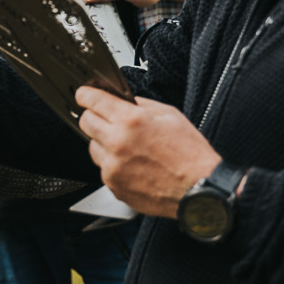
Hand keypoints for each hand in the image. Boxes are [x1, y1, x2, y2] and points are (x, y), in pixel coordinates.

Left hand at [75, 86, 220, 217]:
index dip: (86, 94)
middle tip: (108, 120)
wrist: (198, 188)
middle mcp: (117, 143)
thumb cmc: (190, 154)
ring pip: (92, 147)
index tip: (84, 94)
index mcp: (131, 121)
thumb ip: (142, 104)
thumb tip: (124, 99)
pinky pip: (104, 169)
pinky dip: (113, 165)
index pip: (93, 100)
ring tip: (129, 148)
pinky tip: (134, 165)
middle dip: (94, 117)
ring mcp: (113, 167)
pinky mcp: (113, 186)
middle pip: (85, 122)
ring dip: (104, 143)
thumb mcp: (170, 115)